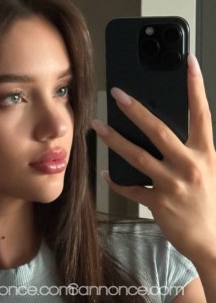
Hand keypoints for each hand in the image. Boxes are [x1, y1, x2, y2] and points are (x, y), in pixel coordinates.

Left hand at [91, 54, 215, 265]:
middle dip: (136, 110)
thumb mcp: (208, 171)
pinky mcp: (159, 204)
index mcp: (205, 154)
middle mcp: (189, 166)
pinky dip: (117, 181)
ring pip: (137, 157)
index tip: (189, 62)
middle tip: (117, 94)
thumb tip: (162, 134)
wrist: (211, 240)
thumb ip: (189, 152)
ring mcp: (173, 185)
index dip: (196, 86)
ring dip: (115, 140)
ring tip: (98, 127)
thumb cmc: (208, 203)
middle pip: (159, 131)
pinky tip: (106, 173)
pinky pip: (132, 188)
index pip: (201, 113)